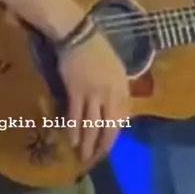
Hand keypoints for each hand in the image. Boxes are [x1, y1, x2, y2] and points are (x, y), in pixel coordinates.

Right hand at [58, 31, 128, 165]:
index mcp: (122, 88)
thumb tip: (115, 111)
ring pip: (91, 124)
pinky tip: (72, 140)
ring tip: (82, 156)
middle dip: (102, 146)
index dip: (113, 137)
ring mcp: (93, 93)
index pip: (121, 120)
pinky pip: (75, 115)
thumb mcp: (115, 68)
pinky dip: (73, 129)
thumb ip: (117, 90)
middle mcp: (111, 93)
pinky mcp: (76, 90)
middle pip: (108, 126)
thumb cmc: (97, 48)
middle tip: (95, 159)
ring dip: (87, 143)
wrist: (78, 33)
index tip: (107, 148)